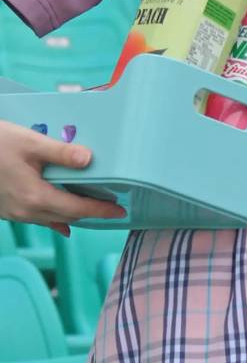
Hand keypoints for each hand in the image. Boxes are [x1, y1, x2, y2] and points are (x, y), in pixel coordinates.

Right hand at [0, 120, 126, 237]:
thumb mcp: (30, 142)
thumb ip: (60, 152)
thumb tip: (89, 159)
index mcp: (35, 197)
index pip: (77, 209)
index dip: (100, 211)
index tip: (119, 210)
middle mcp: (25, 211)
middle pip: (67, 217)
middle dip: (90, 213)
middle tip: (110, 207)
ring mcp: (13, 213)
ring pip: (51, 218)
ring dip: (72, 214)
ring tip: (91, 208)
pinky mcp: (5, 210)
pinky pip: (36, 218)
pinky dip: (53, 216)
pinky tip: (60, 220)